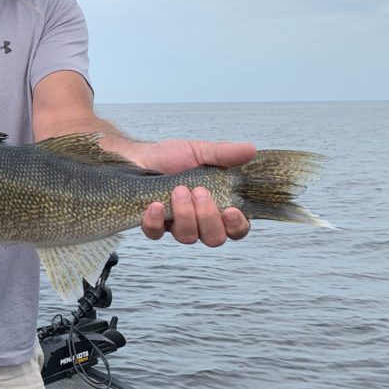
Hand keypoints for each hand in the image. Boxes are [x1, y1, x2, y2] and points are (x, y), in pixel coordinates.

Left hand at [136, 140, 255, 246]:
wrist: (138, 156)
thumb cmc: (172, 157)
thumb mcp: (200, 152)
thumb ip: (224, 154)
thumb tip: (251, 150)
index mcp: (218, 207)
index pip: (237, 229)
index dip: (237, 226)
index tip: (230, 210)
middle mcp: (199, 222)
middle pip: (214, 238)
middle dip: (208, 216)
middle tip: (198, 191)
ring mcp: (175, 226)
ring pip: (187, 237)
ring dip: (185, 214)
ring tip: (178, 191)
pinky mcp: (153, 226)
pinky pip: (156, 234)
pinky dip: (156, 220)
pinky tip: (155, 205)